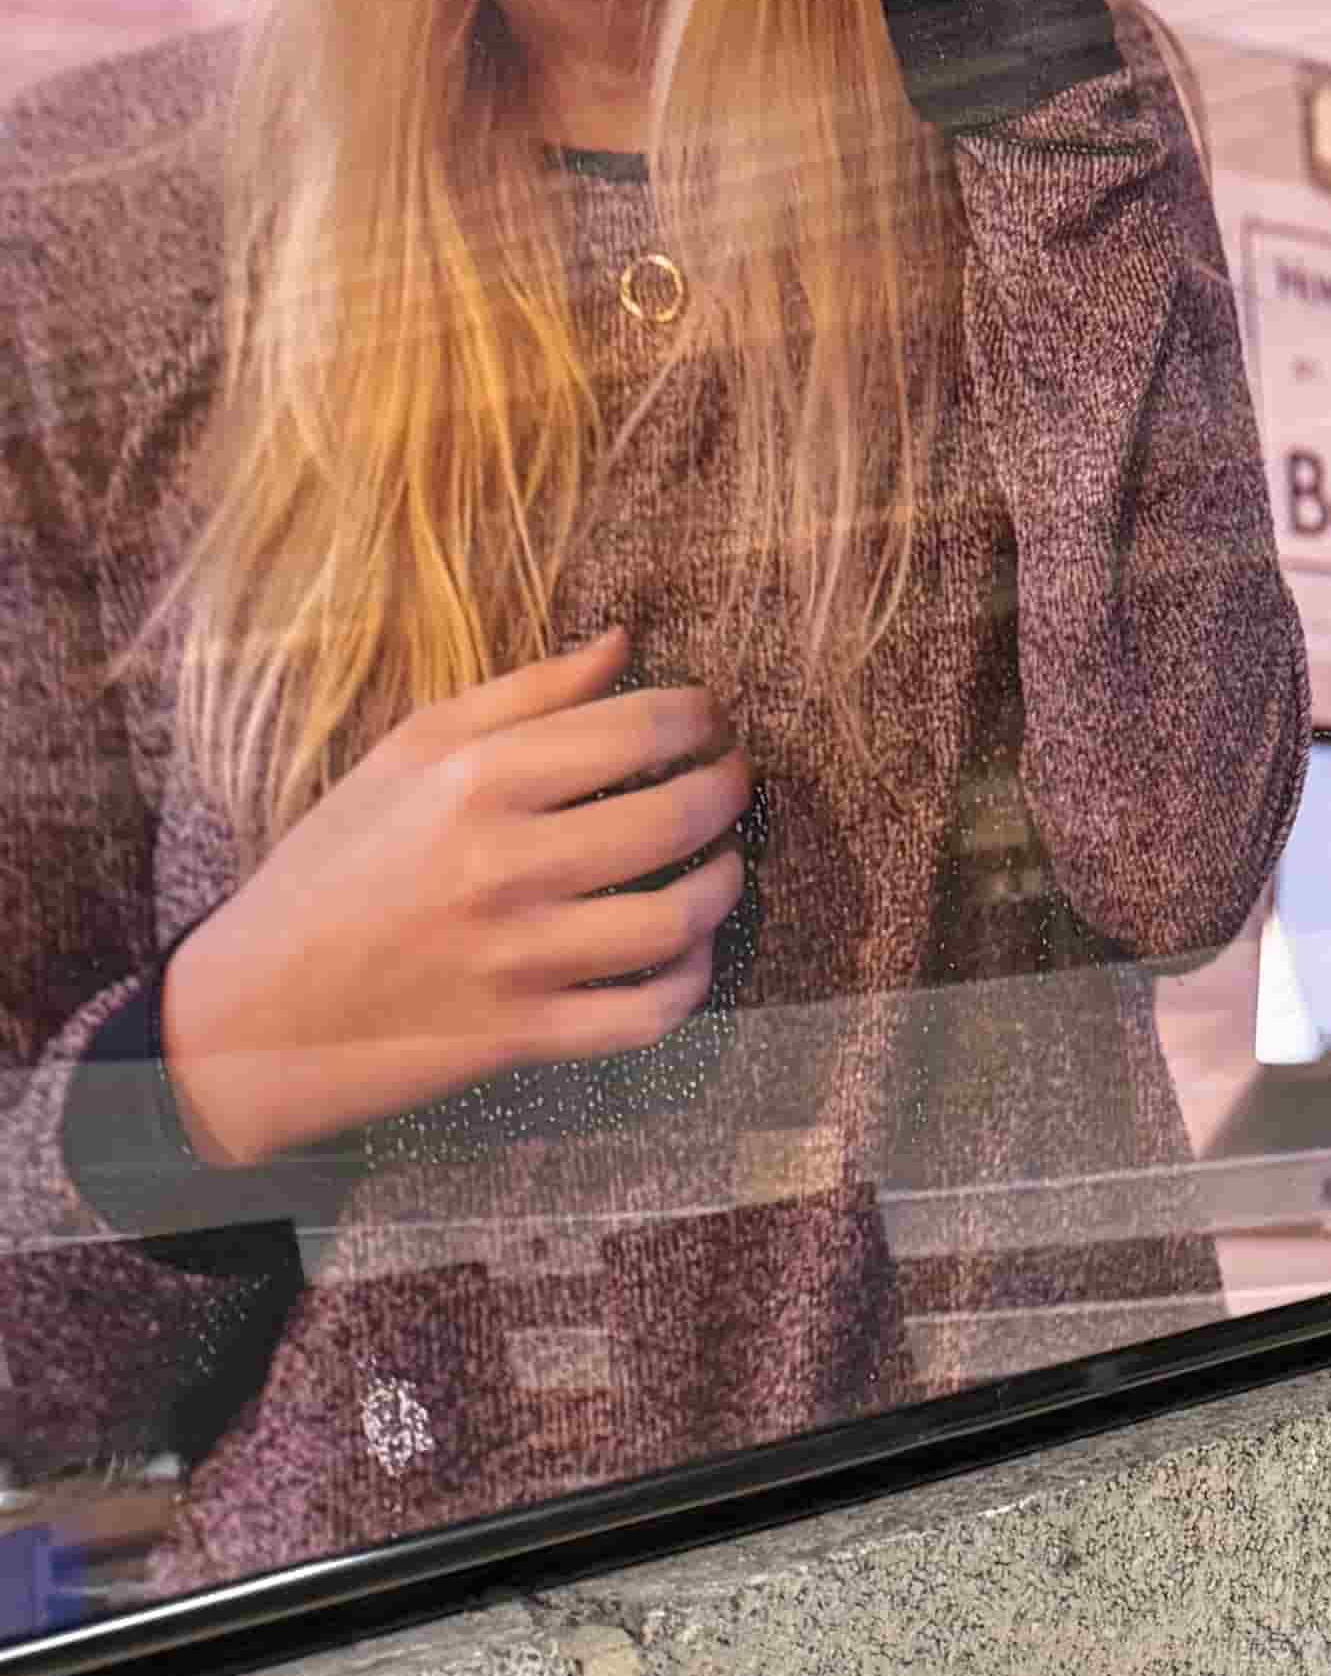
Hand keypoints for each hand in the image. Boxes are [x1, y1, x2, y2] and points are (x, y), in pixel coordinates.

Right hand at [154, 629, 746, 1169]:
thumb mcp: (403, 758)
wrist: (254, 1009)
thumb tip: (620, 643)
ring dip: (723, 885)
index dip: (700, 719)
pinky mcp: (524, 1033)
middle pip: (675, 816)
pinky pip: (648, 1013)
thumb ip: (520, 696)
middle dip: (728, 791)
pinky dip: (688, 982)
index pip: (637, 728)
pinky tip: (685, 952)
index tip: (711, 722)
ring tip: (721, 865)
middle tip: (732, 781)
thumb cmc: (333, 868)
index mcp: (474, 782)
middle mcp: (502, 863)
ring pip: (677, 918)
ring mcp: (517, 955)